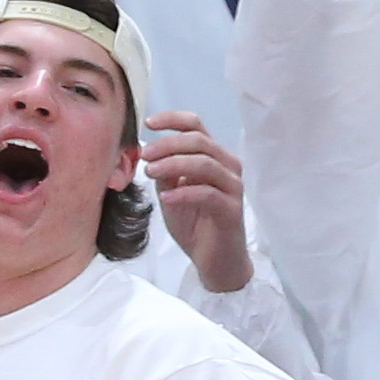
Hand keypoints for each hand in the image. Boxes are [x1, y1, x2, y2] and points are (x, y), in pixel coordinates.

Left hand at [143, 111, 252, 291]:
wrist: (216, 260)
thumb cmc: (195, 224)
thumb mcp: (172, 193)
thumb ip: (165, 173)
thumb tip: (148, 154)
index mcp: (214, 157)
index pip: (196, 127)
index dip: (173, 120)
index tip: (148, 123)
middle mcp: (228, 166)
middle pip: (200, 141)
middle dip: (168, 145)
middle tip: (145, 156)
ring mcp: (233, 187)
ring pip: (205, 164)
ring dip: (174, 165)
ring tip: (151, 173)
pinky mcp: (232, 210)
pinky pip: (208, 194)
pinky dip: (184, 193)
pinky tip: (166, 199)